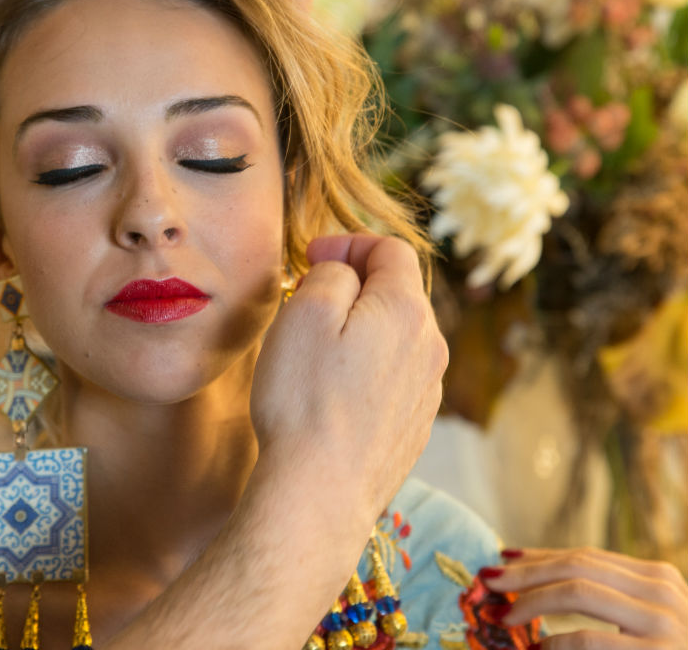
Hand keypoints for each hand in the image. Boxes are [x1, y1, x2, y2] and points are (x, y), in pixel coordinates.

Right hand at [252, 235, 446, 518]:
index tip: (310, 257)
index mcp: (407, 311)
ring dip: (361, 325)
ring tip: (317, 343)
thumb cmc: (305, 400)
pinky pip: (394, 376)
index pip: (392, 250)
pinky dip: (367, 364)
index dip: (349, 243)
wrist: (320, 493)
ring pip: (397, 336)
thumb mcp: (306, 313)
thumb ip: (332, 274)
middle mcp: (430, 348)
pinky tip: (333, 388)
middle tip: (306, 294)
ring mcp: (427, 391)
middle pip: (398, 292)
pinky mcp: (414, 426)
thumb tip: (343, 273)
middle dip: (354, 282)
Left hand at [483, 547, 687, 648]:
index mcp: (659, 579)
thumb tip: (527, 571)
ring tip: (504, 616)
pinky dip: (555, 642)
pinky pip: (589, 640)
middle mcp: (665, 592)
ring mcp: (666, 624)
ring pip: (578, 592)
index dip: (539, 557)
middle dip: (526, 574)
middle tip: (488, 582)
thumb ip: (600, 598)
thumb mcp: (638, 621)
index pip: (586, 557)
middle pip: (577, 567)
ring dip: (532, 602)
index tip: (503, 558)